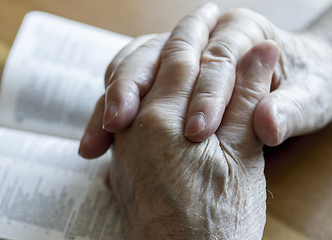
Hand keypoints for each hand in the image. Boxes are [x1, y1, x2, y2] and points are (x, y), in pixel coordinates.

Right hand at [79, 3, 331, 158]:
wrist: (301, 79)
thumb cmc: (308, 84)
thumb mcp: (310, 96)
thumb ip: (290, 108)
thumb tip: (269, 125)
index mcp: (240, 30)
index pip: (211, 57)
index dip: (200, 94)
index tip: (193, 132)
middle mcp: (202, 36)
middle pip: (152, 55)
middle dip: (130, 90)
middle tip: (116, 125)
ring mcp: (178, 54)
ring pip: (132, 68)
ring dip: (110, 103)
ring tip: (95, 142)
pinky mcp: (164, 76)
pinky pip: (129, 85)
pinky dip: (112, 110)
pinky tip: (101, 139)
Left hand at [109, 40, 278, 238]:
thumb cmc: (219, 221)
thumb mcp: (243, 158)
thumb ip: (246, 100)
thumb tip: (262, 52)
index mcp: (163, 118)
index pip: (180, 58)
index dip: (195, 33)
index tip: (205, 16)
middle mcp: (134, 126)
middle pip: (151, 68)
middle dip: (172, 42)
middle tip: (192, 21)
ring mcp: (124, 144)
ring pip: (136, 89)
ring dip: (154, 65)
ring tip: (169, 49)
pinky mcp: (123, 161)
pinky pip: (129, 116)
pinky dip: (140, 95)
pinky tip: (150, 91)